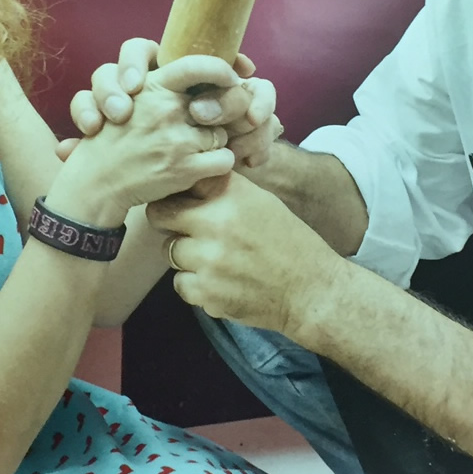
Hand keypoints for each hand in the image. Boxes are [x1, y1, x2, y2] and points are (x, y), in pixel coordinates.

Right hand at [59, 38, 283, 168]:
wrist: (97, 181)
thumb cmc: (115, 139)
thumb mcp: (131, 100)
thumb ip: (164, 89)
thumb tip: (210, 78)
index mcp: (153, 87)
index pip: (196, 66)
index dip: (220, 70)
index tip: (231, 78)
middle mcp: (166, 109)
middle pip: (217, 105)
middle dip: (214, 118)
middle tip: (198, 129)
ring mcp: (177, 138)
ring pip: (222, 135)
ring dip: (212, 144)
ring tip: (188, 152)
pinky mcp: (185, 168)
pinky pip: (225, 160)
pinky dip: (217, 166)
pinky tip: (197, 168)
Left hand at [147, 173, 341, 338]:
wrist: (311, 290)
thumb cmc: (289, 243)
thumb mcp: (261, 202)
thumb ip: (222, 190)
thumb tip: (187, 181)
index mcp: (230, 195)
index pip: (180, 183)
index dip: (177, 193)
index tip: (181, 201)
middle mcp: (215, 223)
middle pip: (161, 215)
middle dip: (169, 222)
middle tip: (186, 230)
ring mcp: (207, 261)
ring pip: (170, 251)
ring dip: (186, 256)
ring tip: (215, 260)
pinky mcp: (206, 293)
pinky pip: (180, 284)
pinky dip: (195, 284)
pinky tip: (219, 281)